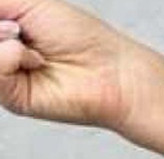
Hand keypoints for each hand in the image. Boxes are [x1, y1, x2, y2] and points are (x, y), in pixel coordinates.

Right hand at [0, 1, 150, 130]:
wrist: (109, 71)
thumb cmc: (78, 36)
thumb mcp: (25, 3)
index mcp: (1, 31)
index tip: (9, 21)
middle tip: (18, 29)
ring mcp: (2, 79)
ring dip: (1, 38)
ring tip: (26, 40)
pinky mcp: (11, 99)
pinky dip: (10, 56)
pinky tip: (35, 60)